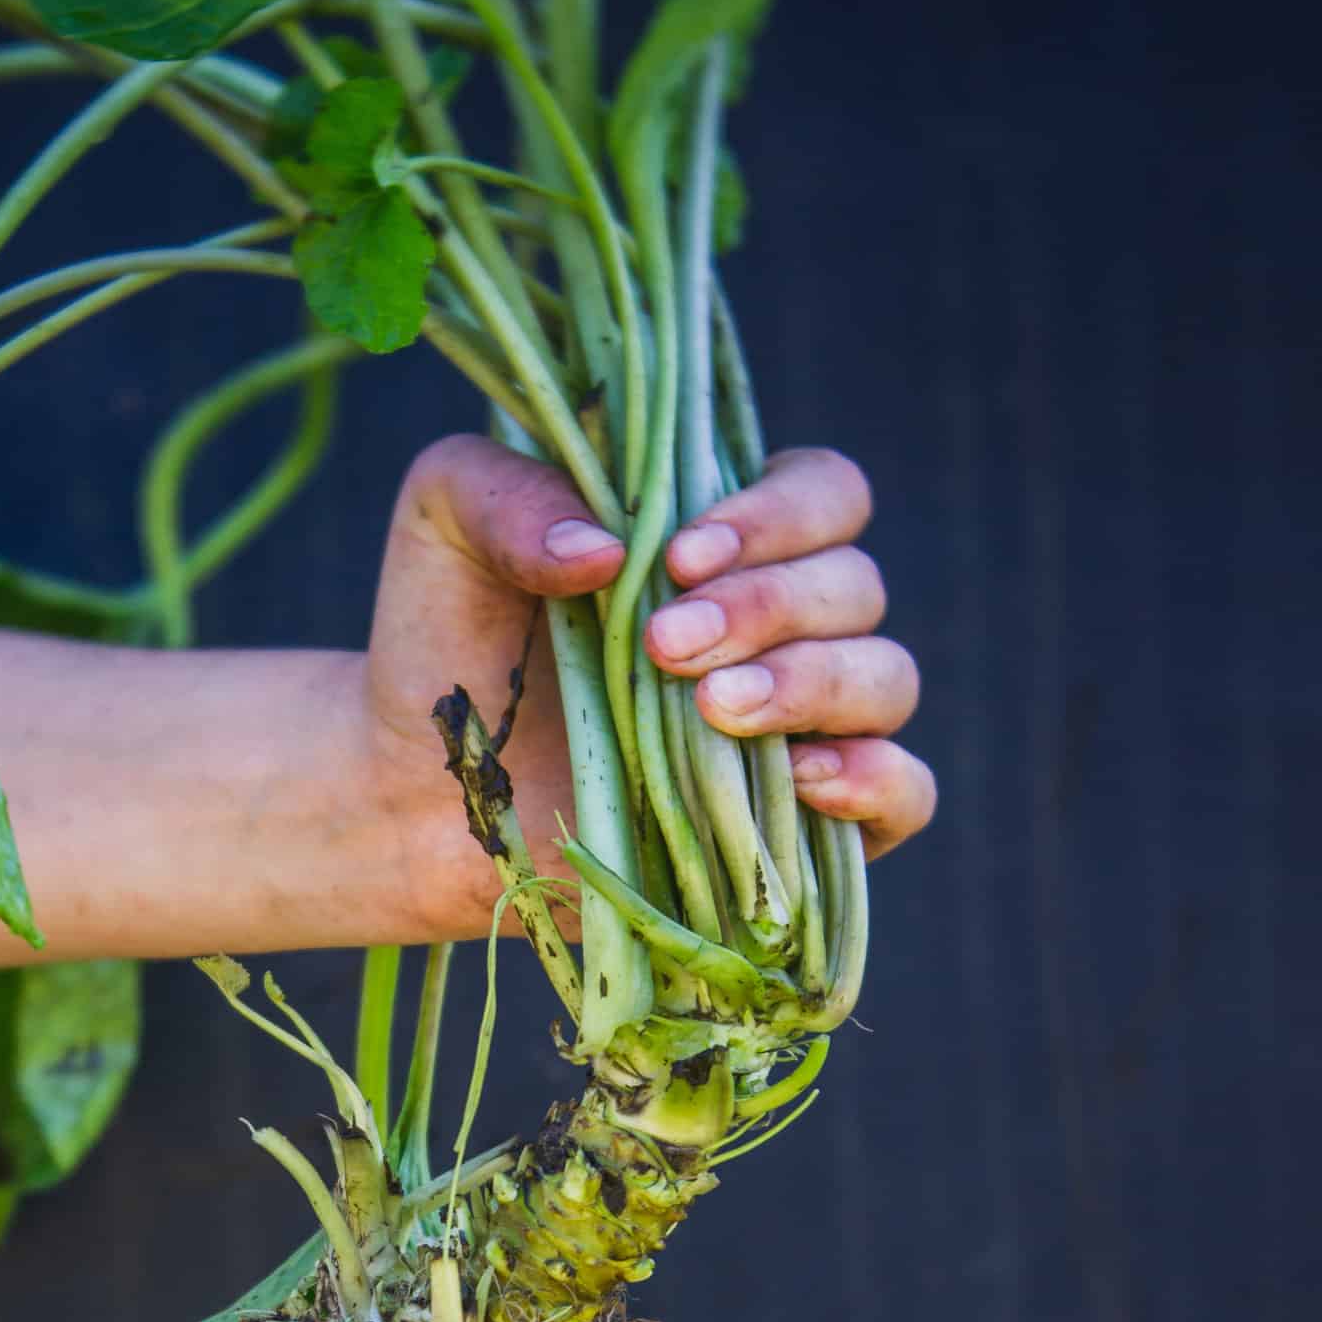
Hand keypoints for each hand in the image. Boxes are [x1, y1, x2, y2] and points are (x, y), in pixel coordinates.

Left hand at [363, 432, 933, 939]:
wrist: (414, 794)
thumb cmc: (443, 645)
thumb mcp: (444, 525)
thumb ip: (506, 491)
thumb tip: (606, 548)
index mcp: (727, 543)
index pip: (825, 493)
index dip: (778, 515)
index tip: (680, 558)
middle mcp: (781, 628)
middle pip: (856, 585)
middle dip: (770, 607)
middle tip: (664, 647)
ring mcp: (799, 730)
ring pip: (886, 679)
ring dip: (813, 683)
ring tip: (711, 709)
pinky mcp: (798, 831)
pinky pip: (907, 796)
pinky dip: (878, 781)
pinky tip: (805, 779)